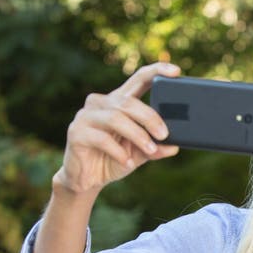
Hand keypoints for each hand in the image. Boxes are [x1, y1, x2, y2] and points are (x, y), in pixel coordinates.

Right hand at [54, 62, 181, 194]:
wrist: (86, 180)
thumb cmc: (113, 161)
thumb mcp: (138, 155)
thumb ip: (154, 148)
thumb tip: (174, 146)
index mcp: (119, 102)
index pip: (139, 79)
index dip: (156, 71)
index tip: (176, 72)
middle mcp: (101, 103)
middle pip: (128, 101)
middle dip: (149, 118)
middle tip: (164, 135)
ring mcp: (86, 116)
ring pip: (116, 118)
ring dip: (137, 135)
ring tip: (150, 150)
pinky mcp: (76, 132)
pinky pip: (102, 138)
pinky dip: (118, 152)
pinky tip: (127, 163)